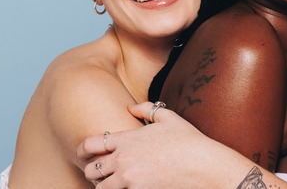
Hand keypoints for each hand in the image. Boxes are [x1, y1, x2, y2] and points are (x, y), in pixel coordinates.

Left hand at [77, 102, 249, 187]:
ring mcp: (128, 179)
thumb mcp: (168, 118)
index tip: (83, 154)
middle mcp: (123, 160)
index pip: (90, 144)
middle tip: (101, 172)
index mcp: (127, 139)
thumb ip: (146, 109)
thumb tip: (130, 107)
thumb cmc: (188, 141)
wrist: (204, 165)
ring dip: (105, 186)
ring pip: (101, 188)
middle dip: (93, 171)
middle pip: (91, 169)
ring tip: (113, 183)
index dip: (82, 150)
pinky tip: (127, 187)